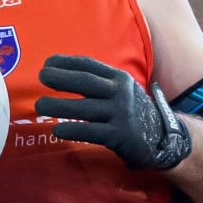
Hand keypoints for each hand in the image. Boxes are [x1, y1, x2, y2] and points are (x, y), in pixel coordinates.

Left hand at [34, 54, 191, 170]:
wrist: (162, 139)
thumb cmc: (133, 113)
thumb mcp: (122, 91)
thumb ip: (100, 83)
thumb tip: (63, 75)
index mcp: (120, 79)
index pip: (89, 66)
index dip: (67, 62)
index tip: (48, 63)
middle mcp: (121, 93)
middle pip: (85, 82)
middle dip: (61, 78)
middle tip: (41, 76)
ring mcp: (120, 114)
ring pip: (83, 108)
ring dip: (58, 106)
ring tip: (39, 105)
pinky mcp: (119, 136)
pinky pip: (90, 131)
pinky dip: (72, 130)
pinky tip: (57, 130)